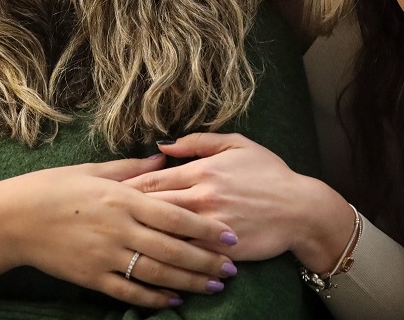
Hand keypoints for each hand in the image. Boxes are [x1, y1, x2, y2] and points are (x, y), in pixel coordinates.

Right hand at [0, 156, 239, 308]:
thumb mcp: (93, 171)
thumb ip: (131, 167)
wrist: (13, 219)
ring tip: (214, 286)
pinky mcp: (91, 277)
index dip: (205, 228)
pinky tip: (175, 300)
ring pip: (157, 273)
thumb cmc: (53, 188)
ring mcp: (105, 256)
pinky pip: (129, 292)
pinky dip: (155, 298)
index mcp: (122, 198)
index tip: (229, 235)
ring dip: (189, 282)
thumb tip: (163, 156)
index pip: (174, 215)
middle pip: (173, 249)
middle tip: (232, 268)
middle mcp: (119, 229)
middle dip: (206, 261)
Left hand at [124, 133, 353, 272]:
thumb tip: (163, 145)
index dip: (126, 187)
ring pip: (165, 233)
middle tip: (103, 217)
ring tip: (119, 240)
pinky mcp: (220, 249)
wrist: (300, 209)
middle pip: (151, 206)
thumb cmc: (269, 173)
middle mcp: (203, 197)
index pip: (152, 179)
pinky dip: (166, 258)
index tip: (107, 193)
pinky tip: (149, 261)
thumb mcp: (238, 145)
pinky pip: (186, 254)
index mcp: (203, 171)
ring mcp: (210, 225)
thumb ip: (199, 142)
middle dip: (125, 213)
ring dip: (141, 236)